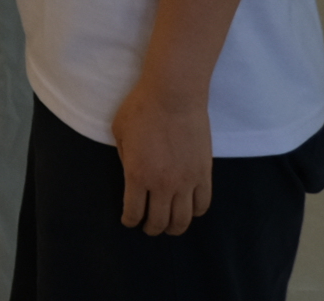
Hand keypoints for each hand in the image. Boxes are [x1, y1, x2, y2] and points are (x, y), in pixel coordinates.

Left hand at [109, 77, 213, 236]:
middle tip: (148, 227)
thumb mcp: (119, 131)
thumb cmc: (141, 108)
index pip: (133, 212)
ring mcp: (186, 181)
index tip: (129, 221)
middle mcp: (161, 184)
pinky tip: (188, 209)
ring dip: (174, 228)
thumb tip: (131, 174)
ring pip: (182, 220)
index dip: (130, 221)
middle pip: (158, 221)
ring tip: (169, 226)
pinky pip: (202, 204)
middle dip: (151, 229)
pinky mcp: (204, 174)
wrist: (174, 95)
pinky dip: (195, 212)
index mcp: (137, 175)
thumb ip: (124, 157)